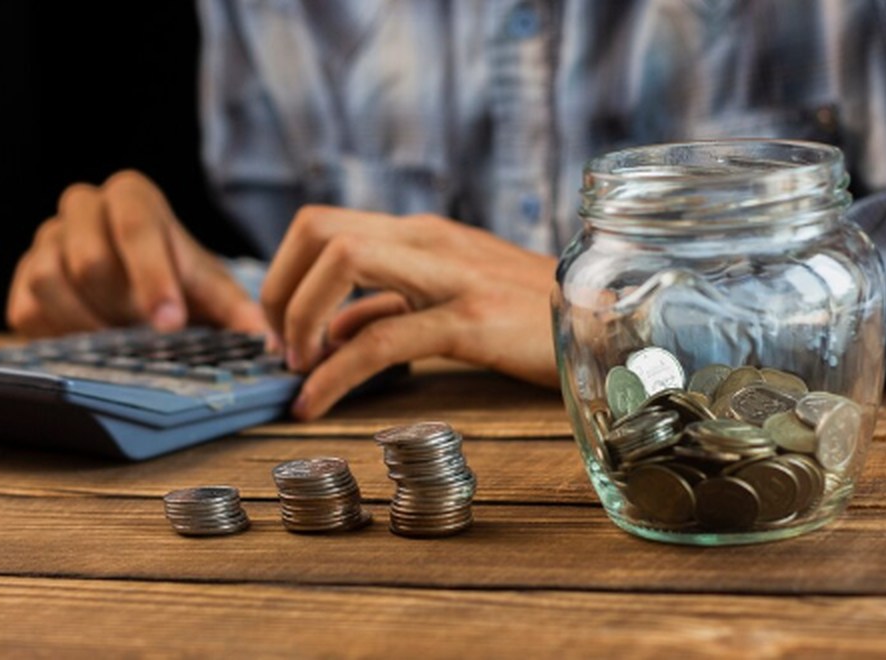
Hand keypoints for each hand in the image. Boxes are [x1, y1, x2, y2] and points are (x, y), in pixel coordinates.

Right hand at [7, 170, 265, 335]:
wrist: (136, 284)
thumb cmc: (176, 278)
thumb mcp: (209, 287)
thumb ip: (237, 309)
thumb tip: (266, 341)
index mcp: (131, 197)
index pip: (136, 225)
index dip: (153, 277)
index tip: (170, 322)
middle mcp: (82, 209)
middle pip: (88, 257)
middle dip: (121, 305)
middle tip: (148, 338)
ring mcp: (45, 242)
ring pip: (50, 281)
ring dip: (89, 323)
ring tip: (122, 342)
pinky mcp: (22, 281)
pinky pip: (28, 309)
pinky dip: (61, 336)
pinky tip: (92, 348)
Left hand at [261, 205, 559, 419]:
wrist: (609, 322)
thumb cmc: (529, 313)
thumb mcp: (452, 296)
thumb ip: (392, 303)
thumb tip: (331, 329)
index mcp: (419, 234)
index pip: (321, 226)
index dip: (282, 273)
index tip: (279, 327)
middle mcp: (428, 240)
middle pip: (318, 231)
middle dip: (276, 291)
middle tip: (278, 347)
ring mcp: (451, 274)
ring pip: (342, 263)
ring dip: (297, 321)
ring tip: (294, 371)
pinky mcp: (472, 319)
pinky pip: (382, 339)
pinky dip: (334, 374)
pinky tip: (314, 404)